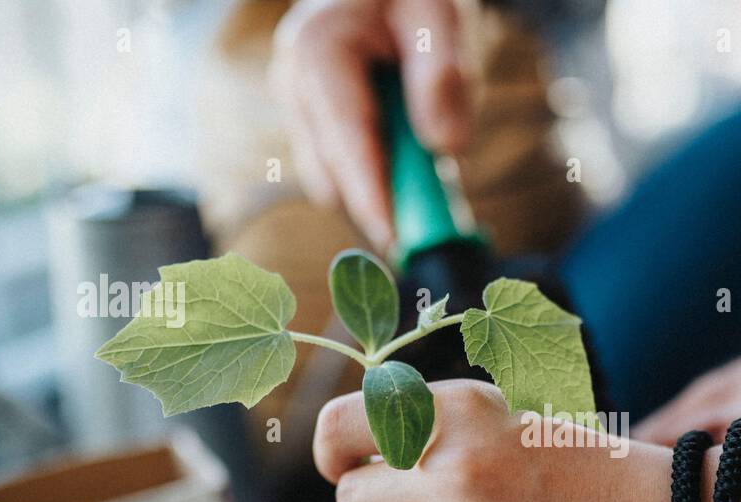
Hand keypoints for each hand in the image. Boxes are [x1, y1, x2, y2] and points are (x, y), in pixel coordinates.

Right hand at [270, 0, 470, 250]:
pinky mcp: (312, 128)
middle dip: (380, 206)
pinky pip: (344, 172)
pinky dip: (380, 180)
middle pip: (331, 174)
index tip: (396, 240)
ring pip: (335, 181)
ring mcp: (298, 109)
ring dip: (382, 191)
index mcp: (318, 50)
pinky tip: (410, 162)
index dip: (370, 196)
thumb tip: (446, 147)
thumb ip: (444, 77)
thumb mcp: (440, 16)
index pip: (344, 139)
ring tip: (428, 179)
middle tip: (432, 232)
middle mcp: (295, 83)